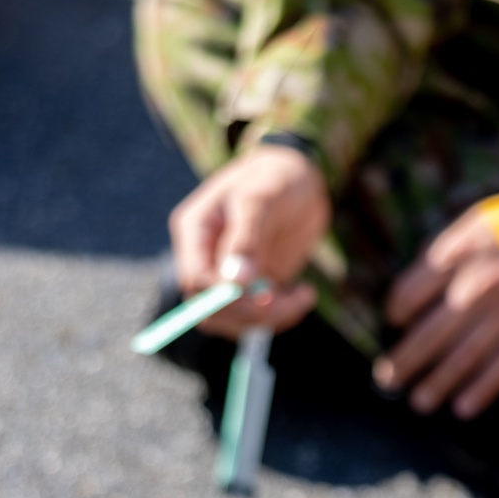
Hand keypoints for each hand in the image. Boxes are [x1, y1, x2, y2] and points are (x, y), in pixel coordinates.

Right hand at [168, 144, 329, 336]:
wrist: (302, 178)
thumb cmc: (278, 176)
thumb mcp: (261, 198)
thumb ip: (247, 238)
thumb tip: (236, 282)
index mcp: (196, 230)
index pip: (195, 280)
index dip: (223, 298)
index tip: (264, 295)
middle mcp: (206, 257)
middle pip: (210, 310)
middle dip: (249, 314)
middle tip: (290, 302)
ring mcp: (228, 275)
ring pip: (233, 321)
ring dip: (269, 320)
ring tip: (303, 296)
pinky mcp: (252, 287)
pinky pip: (257, 318)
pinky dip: (281, 316)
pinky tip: (303, 294)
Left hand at [374, 170, 498, 418]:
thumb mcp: (478, 220)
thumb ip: (446, 250)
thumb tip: (417, 283)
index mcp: (456, 257)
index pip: (409, 293)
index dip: (397, 312)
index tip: (396, 324)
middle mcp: (473, 289)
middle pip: (427, 335)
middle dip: (405, 362)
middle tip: (388, 381)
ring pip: (460, 359)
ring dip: (436, 385)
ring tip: (420, 403)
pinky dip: (480, 391)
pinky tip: (463, 408)